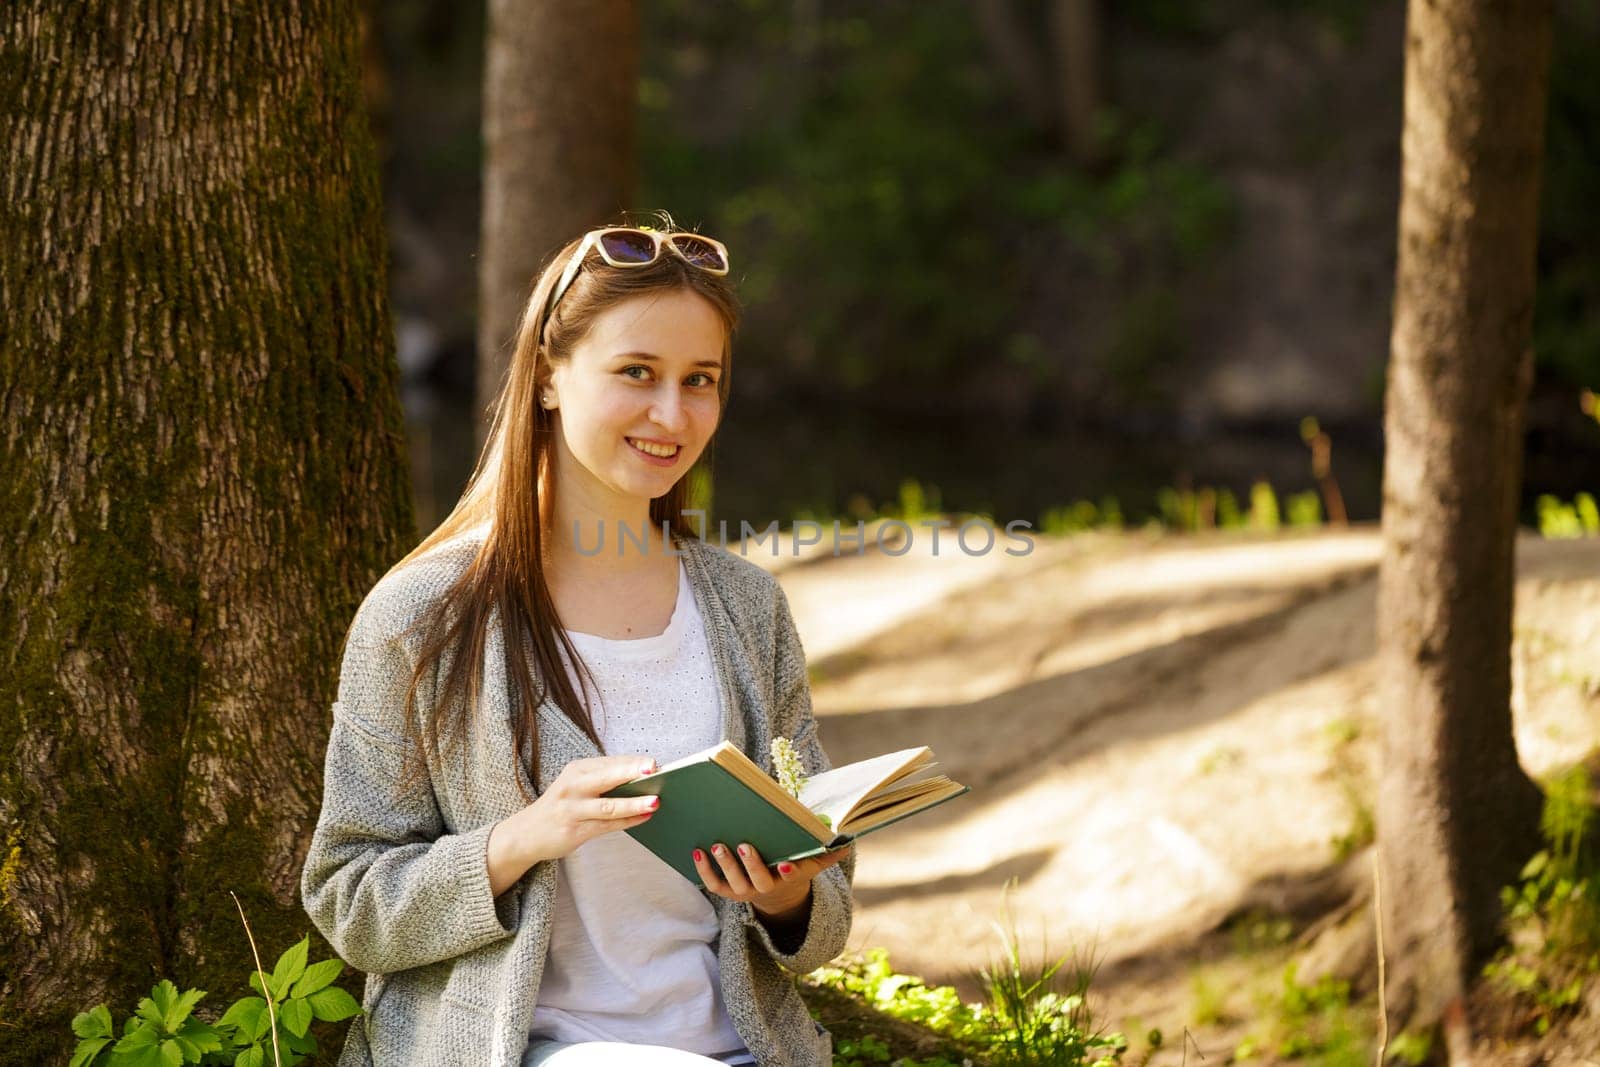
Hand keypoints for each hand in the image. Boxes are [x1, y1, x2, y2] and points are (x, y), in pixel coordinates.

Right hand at [487, 755, 658, 894]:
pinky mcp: (574, 830)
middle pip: (606, 778)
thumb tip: (643, 778)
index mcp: (576, 770)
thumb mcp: (576, 785)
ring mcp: (572, 809)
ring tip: (655, 802)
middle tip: (654, 770)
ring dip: (633, 804)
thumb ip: (604, 781)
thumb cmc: (561, 806)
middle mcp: (572, 786)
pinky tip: (643, 818)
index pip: (609, 763)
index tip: (654, 762)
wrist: (526, 833)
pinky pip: (606, 826)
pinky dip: (627, 822)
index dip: (633, 763)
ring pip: (608, 806)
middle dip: (631, 773)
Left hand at [692, 841, 850, 924]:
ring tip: (716, 844)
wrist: (775, 893)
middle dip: (750, 864)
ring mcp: (743, 891)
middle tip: (744, 844)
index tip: (787, 864)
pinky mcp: (726, 891)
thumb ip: (828, 853)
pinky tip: (697, 851)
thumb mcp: (812, 863)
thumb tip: (849, 840)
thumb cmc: (793, 867)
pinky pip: (713, 884)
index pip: (789, 876)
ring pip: (732, 883)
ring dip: (723, 865)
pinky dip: (704, 871)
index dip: (789, 871)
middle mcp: (763, 889)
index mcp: (786, 879)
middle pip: (756, 881)